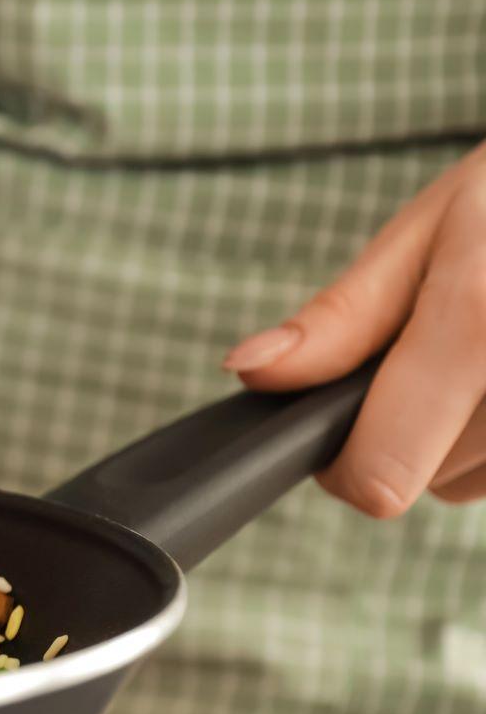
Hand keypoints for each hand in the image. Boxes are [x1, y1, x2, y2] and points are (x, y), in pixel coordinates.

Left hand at [224, 144, 485, 515]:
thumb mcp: (426, 232)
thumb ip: (339, 319)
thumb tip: (251, 372)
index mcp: (477, 323)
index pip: (383, 474)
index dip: (340, 462)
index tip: (334, 418)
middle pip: (427, 478)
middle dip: (408, 424)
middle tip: (438, 343)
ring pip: (476, 481)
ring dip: (462, 433)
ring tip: (482, 344)